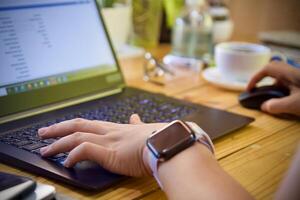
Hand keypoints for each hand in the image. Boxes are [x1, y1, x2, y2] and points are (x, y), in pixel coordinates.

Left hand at [38, 114, 165, 176]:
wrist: (167, 141)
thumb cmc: (161, 137)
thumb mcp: (147, 128)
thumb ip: (138, 124)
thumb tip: (135, 117)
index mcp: (119, 128)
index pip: (92, 124)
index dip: (76, 125)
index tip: (67, 127)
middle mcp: (110, 132)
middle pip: (78, 125)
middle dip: (59, 128)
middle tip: (44, 132)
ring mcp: (108, 141)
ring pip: (76, 136)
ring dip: (58, 142)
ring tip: (45, 149)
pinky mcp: (108, 152)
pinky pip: (84, 150)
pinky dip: (73, 155)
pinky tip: (67, 162)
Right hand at [247, 61, 299, 115]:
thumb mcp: (295, 105)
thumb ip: (277, 106)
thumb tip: (264, 106)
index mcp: (291, 73)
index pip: (267, 69)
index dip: (255, 78)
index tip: (249, 89)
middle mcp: (295, 73)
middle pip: (274, 71)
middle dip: (263, 79)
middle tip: (257, 90)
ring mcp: (299, 79)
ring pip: (283, 79)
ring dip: (274, 87)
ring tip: (269, 99)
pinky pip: (289, 86)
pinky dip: (282, 92)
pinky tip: (284, 102)